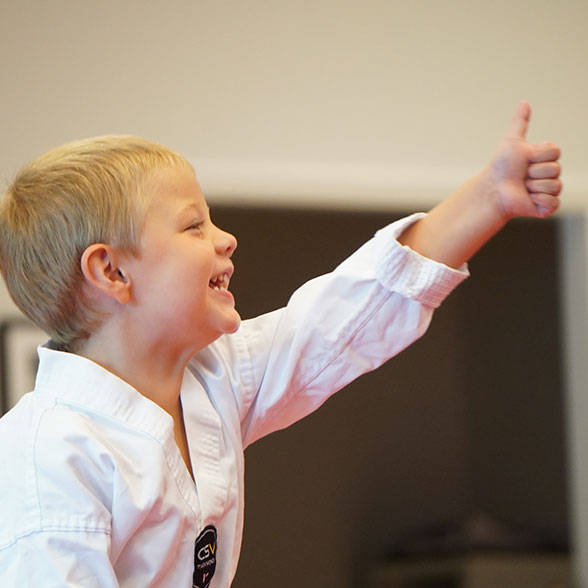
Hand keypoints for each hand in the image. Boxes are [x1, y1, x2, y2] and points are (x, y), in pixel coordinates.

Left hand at [490, 101, 561, 219]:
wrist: (493, 189)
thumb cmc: (501, 166)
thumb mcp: (512, 141)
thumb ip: (520, 122)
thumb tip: (524, 102)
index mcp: (546, 158)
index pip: (555, 152)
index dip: (537, 155)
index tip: (525, 159)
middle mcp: (550, 174)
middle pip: (555, 168)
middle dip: (534, 171)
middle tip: (521, 176)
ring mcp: (549, 191)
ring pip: (554, 185)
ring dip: (534, 186)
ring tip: (523, 187)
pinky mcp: (547, 207)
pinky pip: (554, 202)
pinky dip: (539, 199)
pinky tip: (528, 198)